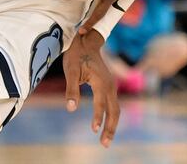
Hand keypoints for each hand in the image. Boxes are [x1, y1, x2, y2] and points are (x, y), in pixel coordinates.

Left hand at [62, 31, 118, 147]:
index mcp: (101, 82)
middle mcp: (110, 85)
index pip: (101, 104)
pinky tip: (106, 126)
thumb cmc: (77, 56)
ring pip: (116, 109)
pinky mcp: (109, 87)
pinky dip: (111, 117)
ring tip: (105, 141)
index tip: (94, 130)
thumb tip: (70, 108)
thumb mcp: (70, 71)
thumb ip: (71, 89)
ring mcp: (111, 86)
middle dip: (110, 128)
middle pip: (114, 111)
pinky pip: (113, 105)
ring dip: (112, 125)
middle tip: (104, 144)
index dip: (98, 118)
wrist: (87, 42)